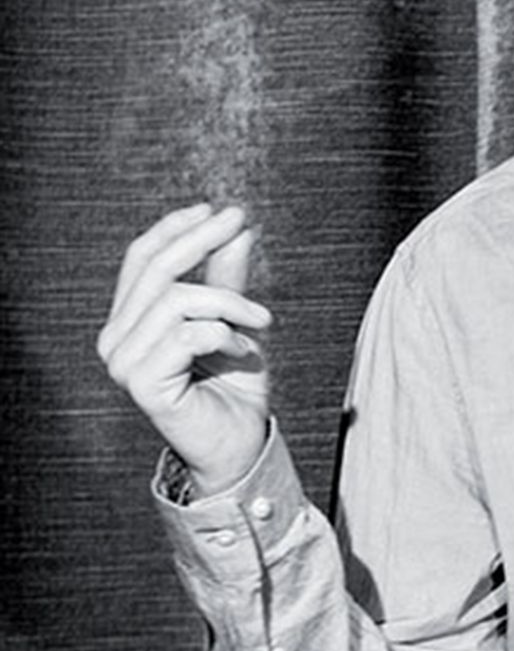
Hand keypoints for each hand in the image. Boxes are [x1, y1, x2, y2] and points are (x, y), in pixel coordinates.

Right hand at [98, 202, 272, 494]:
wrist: (240, 440)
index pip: (141, 259)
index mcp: (129, 320)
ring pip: (177, 300)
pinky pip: (189, 334)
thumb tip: (235, 229)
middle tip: (241, 226)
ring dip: (230, 302)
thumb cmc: (233, 383)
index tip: (218, 210)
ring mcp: (125, 364)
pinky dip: (228, 334)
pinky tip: (246, 350)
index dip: (177, 228)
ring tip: (260, 322)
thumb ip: (227, 276)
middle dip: (202, 240)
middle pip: (156, 271)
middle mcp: (116, 340)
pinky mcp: (144, 385)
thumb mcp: (235, 318)